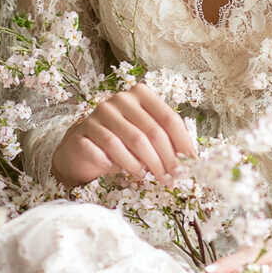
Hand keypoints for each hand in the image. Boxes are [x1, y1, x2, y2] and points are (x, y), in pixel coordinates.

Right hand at [51, 82, 196, 186]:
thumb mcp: (144, 132)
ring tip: (148, 176)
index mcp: (140, 94)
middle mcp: (120, 99)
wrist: (82, 144)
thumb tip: (188, 159)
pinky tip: (120, 171)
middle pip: (151, 132)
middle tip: (171, 178)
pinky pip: (105, 152)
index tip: (189, 162)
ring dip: (143, 164)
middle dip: (165, 159)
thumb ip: (163, 138)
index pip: (168, 117)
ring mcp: (99, 114)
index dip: (182, 142)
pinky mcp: (83, 132)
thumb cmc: (120, 138)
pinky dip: (116, 164)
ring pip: (130, 142)